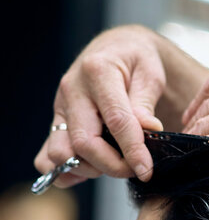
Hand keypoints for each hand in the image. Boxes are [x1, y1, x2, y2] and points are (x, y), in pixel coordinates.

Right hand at [34, 26, 166, 186]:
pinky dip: (66, 171)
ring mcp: (60, 107)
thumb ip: (146, 103)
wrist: (117, 49)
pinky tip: (91, 169)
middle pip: (83, 143)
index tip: (146, 169)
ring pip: (61, 154)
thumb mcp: (150, 74)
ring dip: (89, 169)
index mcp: (98, 71)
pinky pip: (47, 157)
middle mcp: (72, 89)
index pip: (115, 121)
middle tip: (135, 168)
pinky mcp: (56, 121)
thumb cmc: (136, 60)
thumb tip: (149, 130)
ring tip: (115, 164)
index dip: (132, 150)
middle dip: (112, 165)